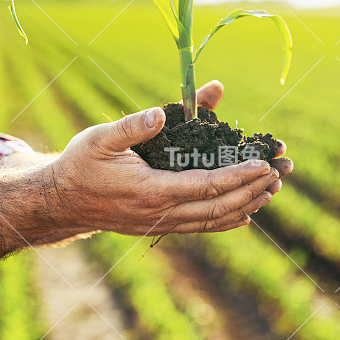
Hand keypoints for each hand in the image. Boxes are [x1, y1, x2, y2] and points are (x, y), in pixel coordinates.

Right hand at [45, 82, 282, 234]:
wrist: (59, 203)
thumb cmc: (80, 165)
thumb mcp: (100, 139)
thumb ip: (132, 126)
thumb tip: (164, 112)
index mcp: (151, 190)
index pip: (206, 186)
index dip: (238, 176)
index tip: (263, 165)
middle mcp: (161, 213)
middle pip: (218, 207)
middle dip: (253, 191)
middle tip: (280, 174)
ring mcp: (161, 223)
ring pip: (213, 221)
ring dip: (246, 206)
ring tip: (272, 191)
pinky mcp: (159, 225)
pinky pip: (201, 227)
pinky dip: (227, 220)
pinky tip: (244, 214)